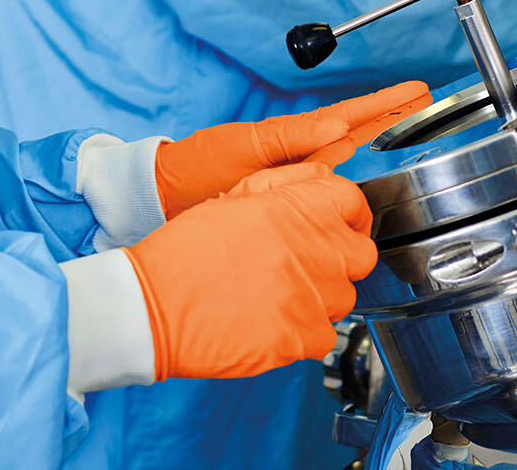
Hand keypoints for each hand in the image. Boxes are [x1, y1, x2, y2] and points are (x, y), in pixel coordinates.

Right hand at [127, 163, 377, 379]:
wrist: (155, 305)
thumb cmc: (187, 250)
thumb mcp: (236, 196)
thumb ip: (289, 182)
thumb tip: (323, 179)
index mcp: (302, 206)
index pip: (354, 202)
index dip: (346, 214)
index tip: (335, 225)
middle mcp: (319, 248)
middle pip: (361, 253)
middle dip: (341, 256)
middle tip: (308, 262)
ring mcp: (316, 296)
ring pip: (344, 296)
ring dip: (322, 295)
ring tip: (280, 293)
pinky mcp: (304, 337)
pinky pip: (324, 334)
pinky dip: (306, 331)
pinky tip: (274, 322)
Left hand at [155, 80, 429, 215]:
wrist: (164, 198)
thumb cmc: (197, 168)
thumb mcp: (244, 147)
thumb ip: (291, 138)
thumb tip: (338, 128)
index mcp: (294, 137)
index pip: (349, 117)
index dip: (384, 105)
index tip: (416, 90)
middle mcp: (302, 156)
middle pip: (359, 132)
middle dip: (393, 117)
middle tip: (429, 102)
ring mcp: (296, 177)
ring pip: (350, 156)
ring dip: (382, 141)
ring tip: (413, 126)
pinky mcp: (287, 200)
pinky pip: (333, 186)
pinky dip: (357, 178)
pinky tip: (369, 179)